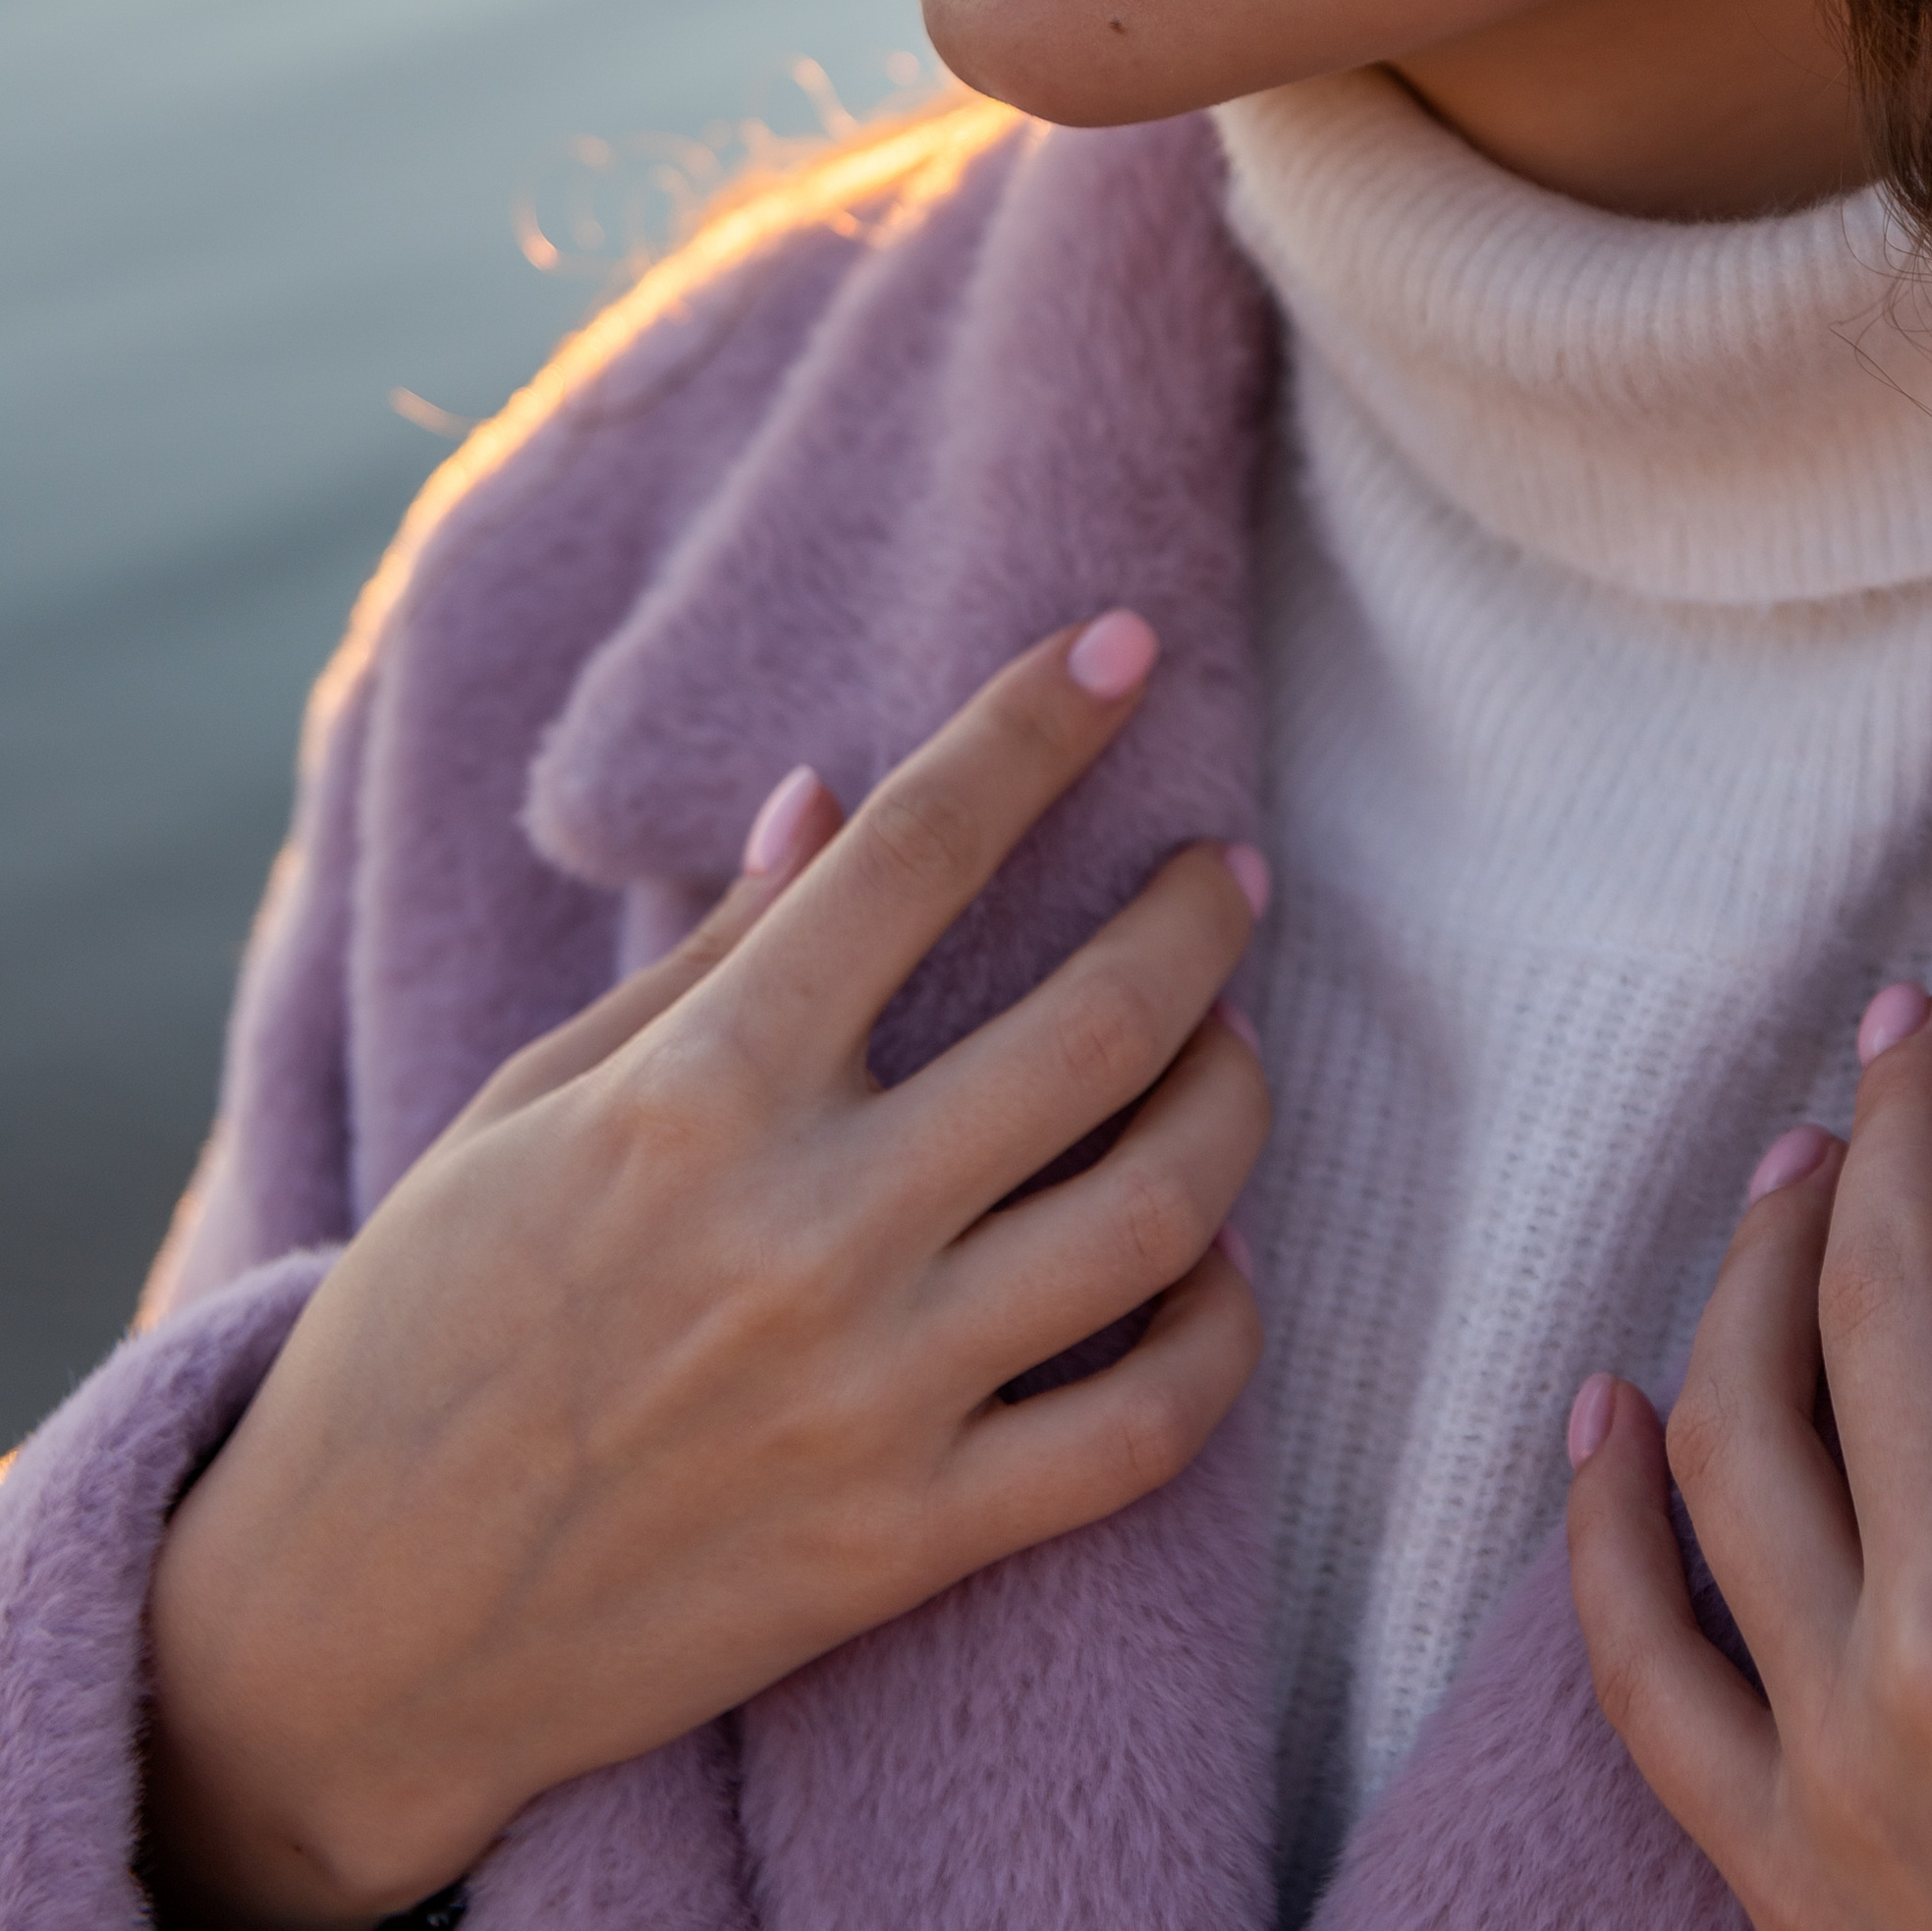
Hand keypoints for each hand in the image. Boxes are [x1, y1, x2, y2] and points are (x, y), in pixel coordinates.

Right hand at [144, 613, 1267, 1929]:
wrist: (354, 1630)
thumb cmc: (430, 1327)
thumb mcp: (535, 1103)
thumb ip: (711, 957)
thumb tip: (833, 800)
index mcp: (698, 1094)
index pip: (917, 851)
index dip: (1038, 728)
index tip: (1123, 646)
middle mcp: (804, 1231)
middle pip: (1096, 1028)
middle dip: (1196, 918)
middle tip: (1229, 873)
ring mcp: (871, 1395)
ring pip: (1157, 1216)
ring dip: (1233, 1105)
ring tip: (1232, 1050)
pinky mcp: (907, 1546)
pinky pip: (1143, 1433)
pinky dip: (1218, 1334)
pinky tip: (1212, 1267)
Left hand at [1566, 893, 1931, 1928]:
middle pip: (1895, 1297)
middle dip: (1912, 1127)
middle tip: (1917, 1022)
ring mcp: (1845, 1745)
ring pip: (1738, 1427)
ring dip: (1753, 1268)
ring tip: (1799, 1164)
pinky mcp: (1771, 1860)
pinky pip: (1638, 1661)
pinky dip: (1597, 1523)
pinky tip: (1601, 1410)